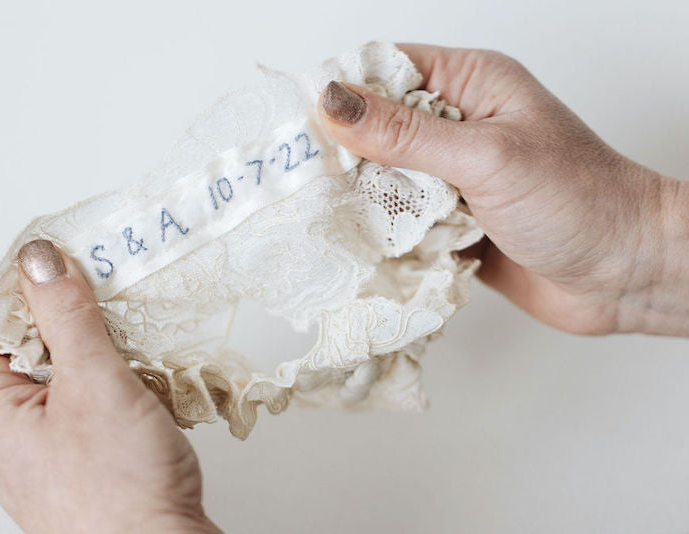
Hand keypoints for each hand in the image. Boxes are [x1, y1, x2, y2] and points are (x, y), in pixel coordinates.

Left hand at [0, 240, 220, 533]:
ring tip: (133, 340)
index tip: (64, 258)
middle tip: (109, 294)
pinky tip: (144, 377)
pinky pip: (88, 395)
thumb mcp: (95, 386)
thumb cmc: (120, 493)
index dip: (20, 282)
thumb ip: (68, 317)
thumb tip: (40, 260)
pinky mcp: (81, 452)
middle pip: (25, 341)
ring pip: (63, 368)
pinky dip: (115, 376)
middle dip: (70, 314)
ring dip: (100, 346)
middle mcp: (9, 428)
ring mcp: (46, 442)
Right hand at [318, 43, 688, 336]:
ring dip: (365, 201)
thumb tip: (334, 103)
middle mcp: (458, 128)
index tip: (299, 124)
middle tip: (306, 183)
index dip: (341, 92)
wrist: (628, 274)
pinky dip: (386, 236)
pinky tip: (366, 249)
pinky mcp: (453, 223)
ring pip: (385, 180)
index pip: (386, 70)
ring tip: (332, 220)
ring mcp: (454, 178)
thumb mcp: (487, 157)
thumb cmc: (580, 201)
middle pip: (377, 130)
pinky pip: (403, 223)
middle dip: (345, 156)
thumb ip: (407, 135)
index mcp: (471, 86)